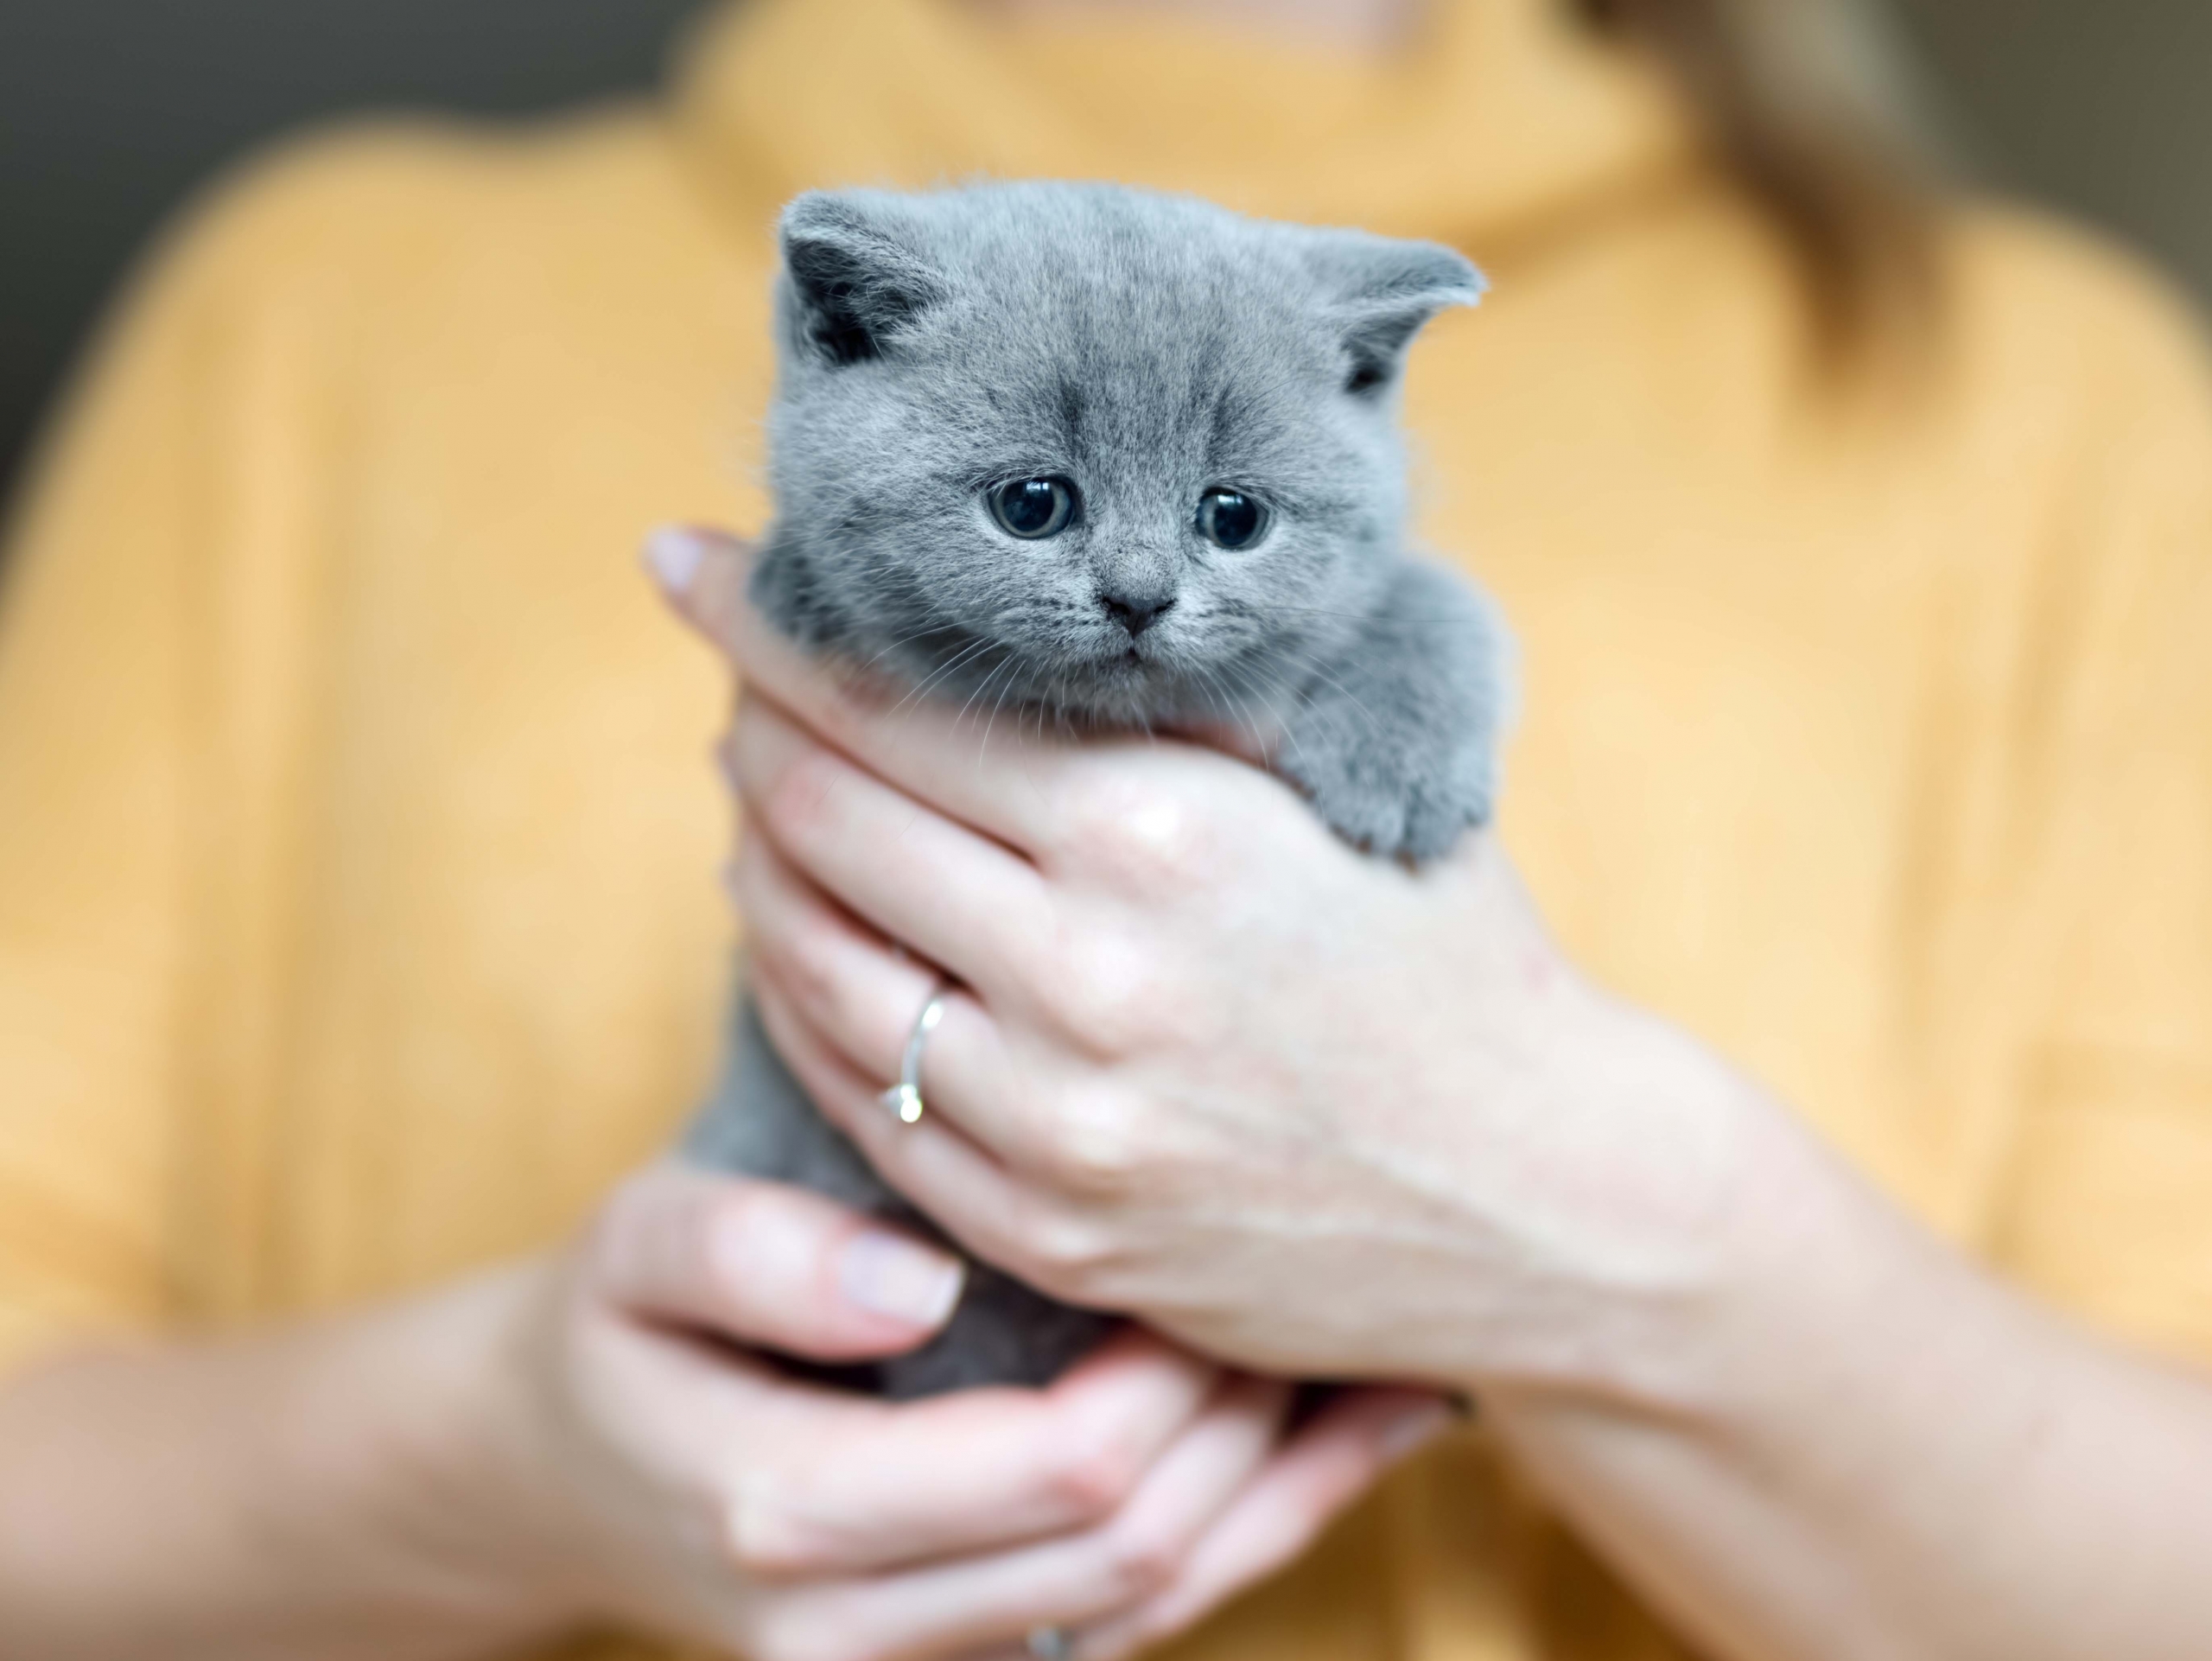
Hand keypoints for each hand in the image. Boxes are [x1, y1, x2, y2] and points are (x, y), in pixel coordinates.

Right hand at [489, 1163, 1450, 1660]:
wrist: (566, 1465)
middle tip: (1305, 1274)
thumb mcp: (634, 1250)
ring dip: (1280, 1482)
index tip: (1215, 1244)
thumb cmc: (618, 1327)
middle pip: (1134, 1547)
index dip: (1169, 1369)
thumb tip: (919, 1287)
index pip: (1059, 1470)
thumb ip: (749, 1256)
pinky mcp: (965, 1658)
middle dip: (1245, 1416)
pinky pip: (1137, 1617)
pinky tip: (1336, 1433)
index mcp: (788, 1519)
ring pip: (1158, 1601)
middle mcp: (858, 1637)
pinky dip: (1251, 1528)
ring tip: (1376, 1353)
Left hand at [651, 524, 1770, 1398]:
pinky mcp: (1048, 1231)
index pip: (890, 700)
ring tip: (752, 800)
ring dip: (756, 863)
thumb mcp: (1352, 775)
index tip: (690, 563)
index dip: (764, 621)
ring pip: (812, 962)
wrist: (1544, 1200)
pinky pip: (855, 1099)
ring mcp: (1057, 1125)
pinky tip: (796, 942)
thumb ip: (1188, 692)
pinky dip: (801, 1002)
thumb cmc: (1454, 955)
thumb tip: (1024, 593)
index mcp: (1163, 830)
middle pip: (822, 819)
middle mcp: (1089, 977)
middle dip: (748, 726)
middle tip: (733, 677)